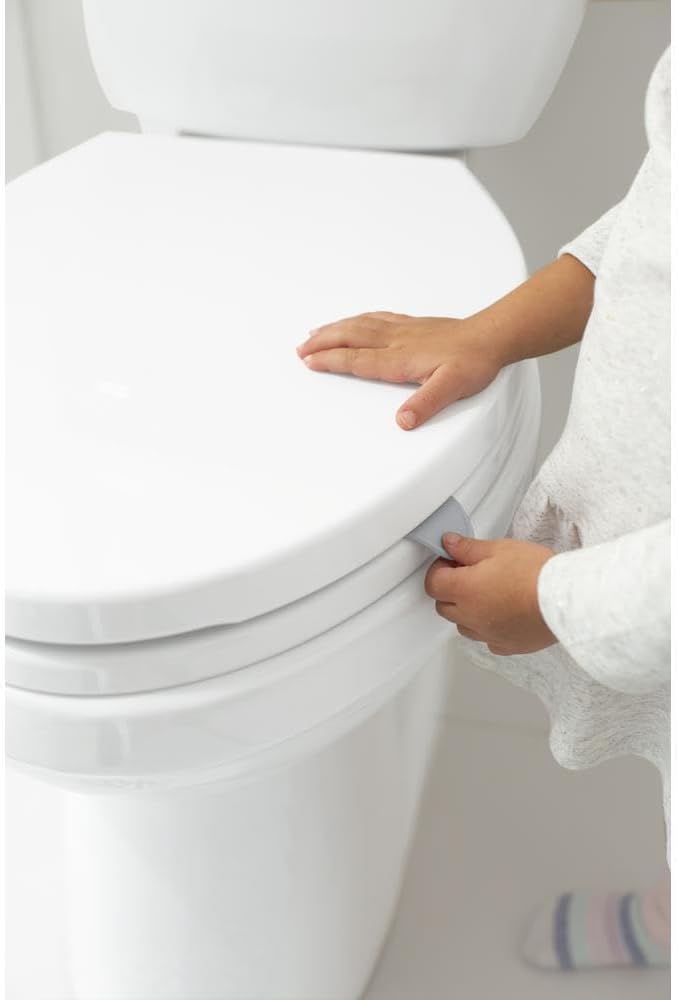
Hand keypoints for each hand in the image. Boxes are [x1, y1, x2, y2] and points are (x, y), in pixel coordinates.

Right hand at [296, 311, 503, 429]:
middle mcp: (397, 340)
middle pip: (351, 337)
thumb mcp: (452, 388)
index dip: (331, 360)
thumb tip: (403, 421)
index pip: (357, 359)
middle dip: (322, 342)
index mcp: (401, 358)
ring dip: (334, 328)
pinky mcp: (413, 325)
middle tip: (301, 348)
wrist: (492, 337)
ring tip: (314, 332)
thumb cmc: (474, 362)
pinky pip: (376, 317)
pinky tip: (354, 320)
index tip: (309, 361)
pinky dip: (357, 319)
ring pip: (360, 325)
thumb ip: (426, 404)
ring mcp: (404, 330)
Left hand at [424, 533, 556, 654]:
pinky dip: (488, 628)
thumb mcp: (499, 549)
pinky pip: (487, 639)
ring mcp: (487, 634)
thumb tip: (448, 544)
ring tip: (489, 593)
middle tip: (471, 573)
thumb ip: (468, 548)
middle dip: (451, 589)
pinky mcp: (506, 646)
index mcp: (464, 590)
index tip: (453, 561)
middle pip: (444, 606)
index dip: (440, 568)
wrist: (567, 600)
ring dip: (467, 610)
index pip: (433, 583)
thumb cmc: (535, 573)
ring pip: (463, 625)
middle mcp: (471, 616)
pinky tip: (503, 614)